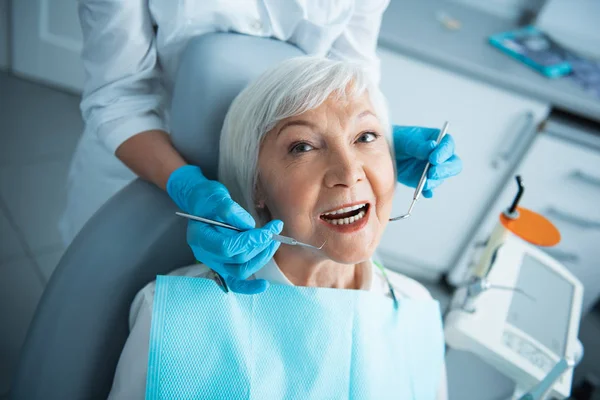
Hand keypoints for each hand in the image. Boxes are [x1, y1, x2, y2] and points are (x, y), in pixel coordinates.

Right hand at [167, 165, 282, 293]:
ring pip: (240, 271)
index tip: (268, 231)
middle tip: (274, 230)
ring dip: (261, 258)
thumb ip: (230, 211)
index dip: (250, 241)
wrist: (201, 203)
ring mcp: (214, 263)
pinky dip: (249, 287)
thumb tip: (250, 227)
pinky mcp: (223, 266)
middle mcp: (206, 255)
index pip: (227, 247)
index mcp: (200, 238)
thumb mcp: (217, 197)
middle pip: (237, 260)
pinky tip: (264, 285)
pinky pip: (236, 282)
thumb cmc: (207, 199)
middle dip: (260, 246)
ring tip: (273, 241)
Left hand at [393, 125, 461, 197]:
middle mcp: (439, 156)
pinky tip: (424, 193)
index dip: (444, 153)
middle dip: (445, 170)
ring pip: (440, 178)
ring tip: (423, 184)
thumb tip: (432, 146)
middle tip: (432, 173)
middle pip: (453, 165)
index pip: (448, 146)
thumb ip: (419, 145)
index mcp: (438, 141)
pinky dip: (427, 191)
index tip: (433, 159)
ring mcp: (432, 169)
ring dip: (433, 182)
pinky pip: (429, 188)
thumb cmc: (398, 140)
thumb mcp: (406, 140)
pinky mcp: (424, 181)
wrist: (385, 152)